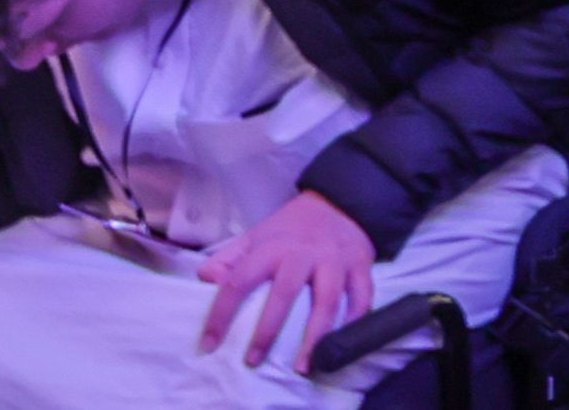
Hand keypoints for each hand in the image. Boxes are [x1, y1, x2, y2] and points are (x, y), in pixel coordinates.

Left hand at [198, 189, 373, 371]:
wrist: (340, 201)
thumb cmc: (290, 229)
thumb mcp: (254, 236)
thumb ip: (227, 259)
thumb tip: (207, 282)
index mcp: (272, 247)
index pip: (239, 281)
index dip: (221, 314)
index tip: (209, 344)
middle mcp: (304, 253)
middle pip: (285, 293)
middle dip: (268, 331)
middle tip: (254, 360)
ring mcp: (336, 259)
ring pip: (327, 300)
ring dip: (315, 335)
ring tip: (303, 365)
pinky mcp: (361, 264)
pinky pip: (362, 296)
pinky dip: (354, 320)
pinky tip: (340, 342)